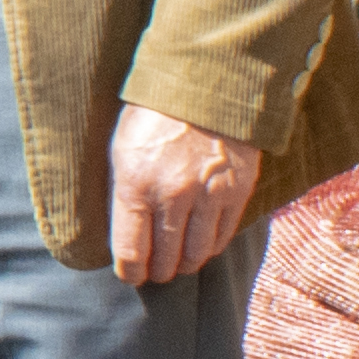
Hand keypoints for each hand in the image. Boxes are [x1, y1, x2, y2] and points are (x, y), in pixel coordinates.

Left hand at [107, 103, 267, 285]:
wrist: (207, 83)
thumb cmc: (154, 114)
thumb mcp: (122, 148)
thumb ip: (123, 190)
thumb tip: (124, 230)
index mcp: (135, 184)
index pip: (130, 250)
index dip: (129, 271)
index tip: (129, 275)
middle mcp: (172, 196)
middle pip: (165, 258)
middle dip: (157, 271)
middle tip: (154, 272)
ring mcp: (208, 196)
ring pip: (196, 253)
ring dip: (185, 264)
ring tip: (177, 264)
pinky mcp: (237, 192)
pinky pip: (222, 236)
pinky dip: (210, 247)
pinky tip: (201, 247)